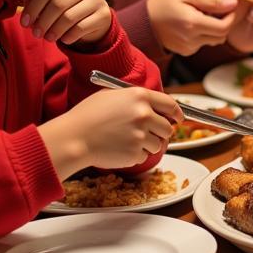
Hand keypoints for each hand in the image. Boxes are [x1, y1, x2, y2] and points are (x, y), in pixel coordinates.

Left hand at [20, 0, 110, 44]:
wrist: (94, 18)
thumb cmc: (67, 5)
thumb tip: (24, 10)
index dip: (33, 7)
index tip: (24, 22)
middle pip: (58, 4)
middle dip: (43, 21)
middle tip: (36, 34)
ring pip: (69, 17)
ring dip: (54, 31)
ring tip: (47, 38)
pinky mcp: (105, 15)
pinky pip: (81, 28)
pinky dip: (68, 36)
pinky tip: (64, 39)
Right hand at [39, 86, 181, 179]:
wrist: (73, 138)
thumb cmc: (88, 116)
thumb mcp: (111, 95)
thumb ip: (135, 98)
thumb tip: (153, 104)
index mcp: (140, 96)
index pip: (170, 104)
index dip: (177, 113)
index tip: (179, 118)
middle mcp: (144, 114)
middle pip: (167, 128)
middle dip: (160, 132)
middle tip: (145, 133)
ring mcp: (141, 135)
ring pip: (158, 144)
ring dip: (147, 145)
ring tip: (126, 140)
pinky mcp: (135, 153)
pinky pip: (144, 157)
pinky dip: (135, 155)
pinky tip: (119, 149)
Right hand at [146, 0, 242, 55]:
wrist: (144, 21)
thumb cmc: (165, 3)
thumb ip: (212, 1)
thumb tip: (233, 3)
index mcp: (192, 24)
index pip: (224, 27)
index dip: (231, 17)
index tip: (228, 7)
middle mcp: (191, 39)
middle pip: (222, 36)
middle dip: (225, 23)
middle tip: (217, 10)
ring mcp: (188, 48)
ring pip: (214, 40)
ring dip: (214, 29)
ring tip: (202, 15)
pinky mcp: (186, 51)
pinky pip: (204, 43)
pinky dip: (204, 34)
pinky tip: (193, 25)